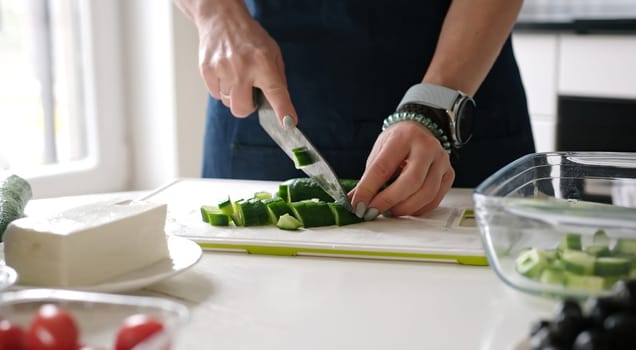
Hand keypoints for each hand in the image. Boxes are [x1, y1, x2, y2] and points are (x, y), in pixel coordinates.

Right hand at [195, 3, 296, 123]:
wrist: (222, 18)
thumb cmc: (249, 37)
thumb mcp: (272, 52)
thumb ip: (277, 79)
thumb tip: (280, 106)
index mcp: (263, 62)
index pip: (276, 91)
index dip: (282, 110)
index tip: (288, 123)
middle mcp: (242, 67)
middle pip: (242, 109)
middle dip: (247, 107)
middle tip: (250, 93)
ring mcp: (222, 69)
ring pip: (228, 103)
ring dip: (234, 95)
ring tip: (236, 76)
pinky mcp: (206, 70)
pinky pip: (215, 94)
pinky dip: (221, 89)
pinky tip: (225, 73)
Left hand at [350, 121, 454, 219]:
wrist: (420, 129)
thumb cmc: (397, 141)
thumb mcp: (379, 152)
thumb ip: (369, 177)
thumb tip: (355, 201)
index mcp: (403, 137)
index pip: (384, 166)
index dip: (369, 188)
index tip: (359, 204)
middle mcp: (427, 147)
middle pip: (411, 181)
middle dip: (389, 200)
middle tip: (373, 211)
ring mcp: (441, 160)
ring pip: (426, 193)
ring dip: (404, 208)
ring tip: (389, 211)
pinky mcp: (449, 174)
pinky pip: (434, 199)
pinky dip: (418, 209)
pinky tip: (405, 208)